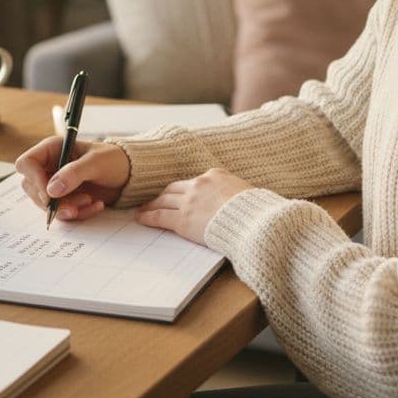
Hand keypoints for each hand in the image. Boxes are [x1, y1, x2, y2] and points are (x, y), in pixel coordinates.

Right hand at [16, 137, 129, 221]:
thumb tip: (51, 190)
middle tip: (75, 206)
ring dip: (67, 208)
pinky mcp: (66, 199)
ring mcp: (56, 184)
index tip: (50, 194)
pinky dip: (78, 213)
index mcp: (52, 149)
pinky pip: (61, 212)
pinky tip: (95, 206)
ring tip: (90, 202)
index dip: (34, 179)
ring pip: (46, 204)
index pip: (27, 163)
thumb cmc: (114, 160)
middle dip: (53, 200)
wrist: (130, 175)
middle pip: (32, 188)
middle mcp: (50, 166)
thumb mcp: (96, 163)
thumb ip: (73, 174)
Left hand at [136, 169, 253, 243]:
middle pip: (174, 188)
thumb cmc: (256, 211)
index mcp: (216, 175)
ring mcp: (189, 201)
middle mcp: (199, 184)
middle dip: (164, 194)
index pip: (194, 181)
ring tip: (143, 209)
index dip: (184, 189)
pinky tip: (141, 218)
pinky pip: (160, 216)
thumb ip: (233, 193)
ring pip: (164, 200)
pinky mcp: (183, 219)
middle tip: (155, 199)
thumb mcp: (246, 192)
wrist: (253, 222)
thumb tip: (234, 200)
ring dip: (152, 204)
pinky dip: (149, 217)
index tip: (178, 193)